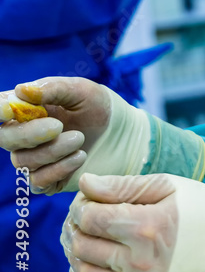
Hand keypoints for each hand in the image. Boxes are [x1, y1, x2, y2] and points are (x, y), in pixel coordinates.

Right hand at [0, 78, 146, 193]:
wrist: (125, 135)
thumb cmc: (100, 107)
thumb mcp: (81, 91)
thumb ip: (53, 88)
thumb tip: (20, 90)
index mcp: (27, 108)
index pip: (0, 109)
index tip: (8, 109)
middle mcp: (24, 134)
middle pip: (5, 139)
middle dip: (29, 134)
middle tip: (58, 126)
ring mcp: (34, 159)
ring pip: (23, 162)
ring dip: (53, 151)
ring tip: (80, 139)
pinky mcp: (48, 180)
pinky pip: (38, 182)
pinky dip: (58, 170)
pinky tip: (80, 157)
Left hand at [61, 172, 204, 271]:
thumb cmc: (202, 209)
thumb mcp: (168, 186)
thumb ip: (123, 185)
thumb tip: (85, 183)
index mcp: (147, 226)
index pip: (91, 218)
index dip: (81, 205)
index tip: (87, 198)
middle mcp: (141, 261)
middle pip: (83, 245)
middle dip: (74, 227)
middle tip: (80, 216)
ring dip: (75, 252)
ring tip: (81, 237)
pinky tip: (84, 266)